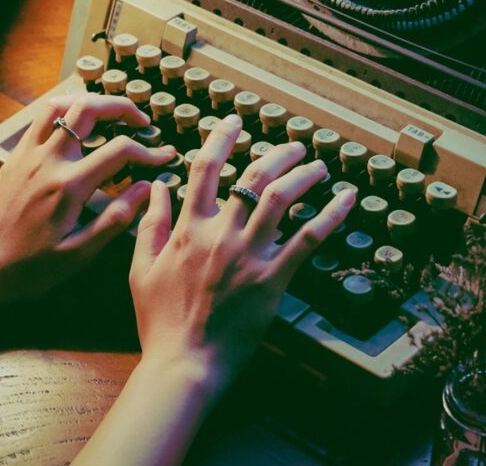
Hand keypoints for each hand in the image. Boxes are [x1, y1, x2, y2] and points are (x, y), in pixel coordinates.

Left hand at [0, 93, 176, 306]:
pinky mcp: (15, 158)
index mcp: (68, 186)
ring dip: (89, 102)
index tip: (165, 157)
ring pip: (60, 104)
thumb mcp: (79, 254)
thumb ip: (116, 218)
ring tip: (110, 115)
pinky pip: (40, 119)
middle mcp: (47, 161)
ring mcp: (27, 155)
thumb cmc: (29, 269)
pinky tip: (77, 128)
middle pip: (88, 109)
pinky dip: (64, 112)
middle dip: (121, 107)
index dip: (149, 151)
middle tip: (142, 122)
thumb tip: (145, 189)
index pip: (119, 151)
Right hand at [129, 114, 355, 387]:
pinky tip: (345, 199)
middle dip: (277, 153)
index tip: (234, 121)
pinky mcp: (273, 280)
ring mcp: (249, 256)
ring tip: (318, 164)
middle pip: (253, 177)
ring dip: (304, 174)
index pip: (205, 169)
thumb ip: (150, 224)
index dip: (221, 138)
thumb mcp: (141, 268)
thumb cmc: (160, 320)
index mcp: (188, 228)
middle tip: (294, 144)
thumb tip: (156, 187)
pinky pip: (307, 240)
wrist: (183, 363)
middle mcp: (221, 234)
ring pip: (281, 199)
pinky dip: (329, 216)